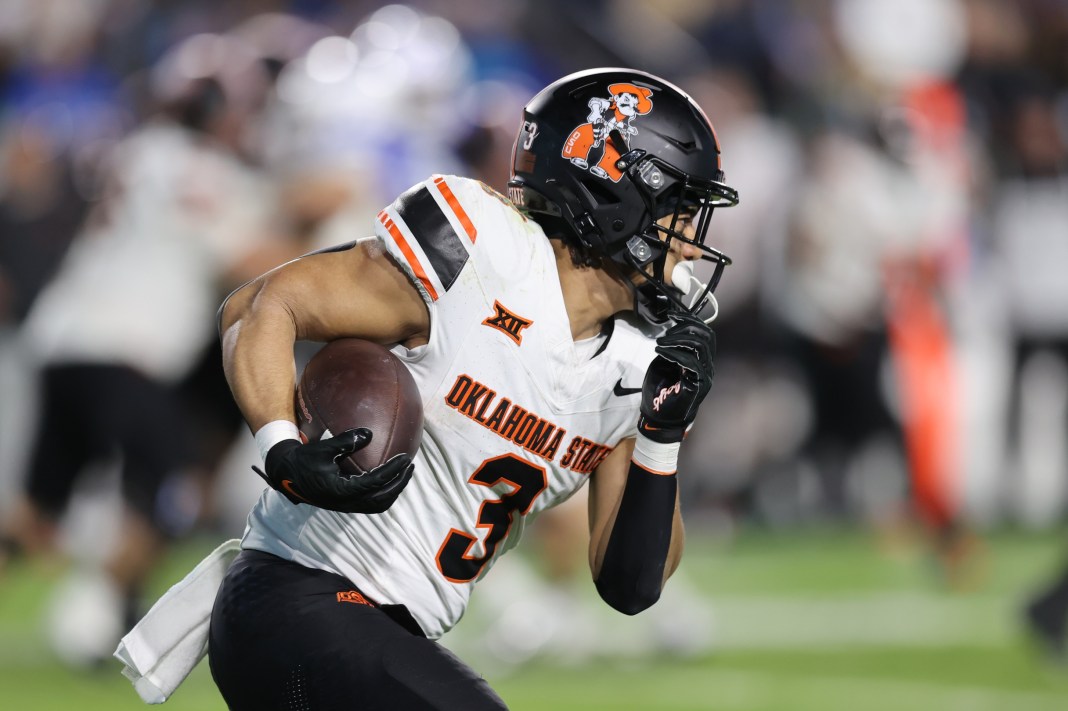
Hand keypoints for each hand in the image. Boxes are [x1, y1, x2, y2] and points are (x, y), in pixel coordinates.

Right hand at [253, 428, 413, 513]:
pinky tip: (389, 478)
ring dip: (394, 490)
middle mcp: (346, 503)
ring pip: (378, 505)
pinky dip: (384, 493)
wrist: (286, 475)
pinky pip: (371, 503)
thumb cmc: (304, 459)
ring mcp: (346, 506)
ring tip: (404, 473)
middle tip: (410, 465)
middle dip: (399, 483)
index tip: (405, 457)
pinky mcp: (346, 504)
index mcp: (341, 491)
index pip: (375, 482)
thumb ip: (346, 441)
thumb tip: (369, 433)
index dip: (393, 470)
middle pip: (382, 499)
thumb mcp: (323, 448)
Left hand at [638, 315, 715, 443]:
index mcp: (700, 358)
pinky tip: (661, 352)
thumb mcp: (663, 361)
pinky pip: (692, 362)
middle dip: (686, 326)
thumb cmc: (659, 390)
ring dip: (679, 339)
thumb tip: (672, 329)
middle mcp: (707, 364)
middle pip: (707, 335)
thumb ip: (672, 346)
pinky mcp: (700, 384)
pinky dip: (675, 353)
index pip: (704, 332)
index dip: (690, 320)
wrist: (657, 417)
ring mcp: (706, 374)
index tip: (672, 315)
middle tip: (666, 331)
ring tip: (660, 343)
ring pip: (701, 346)